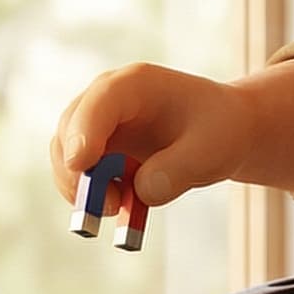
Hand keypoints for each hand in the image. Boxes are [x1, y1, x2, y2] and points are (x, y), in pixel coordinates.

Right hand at [48, 63, 257, 215]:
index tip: (81, 164)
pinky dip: (91, 196)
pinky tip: (122, 208)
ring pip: (67, 155)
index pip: (102, 99)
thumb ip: (176, 171)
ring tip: (119, 209)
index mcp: (137, 84)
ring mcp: (99, 124)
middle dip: (78, 170)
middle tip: (109, 205)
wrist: (225, 131)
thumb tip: (140, 190)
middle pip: (71, 128)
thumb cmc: (219, 130)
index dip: (85, 129)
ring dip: (82, 188)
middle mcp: (109, 99)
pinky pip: (79, 175)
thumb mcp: (210, 152)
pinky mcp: (99, 150)